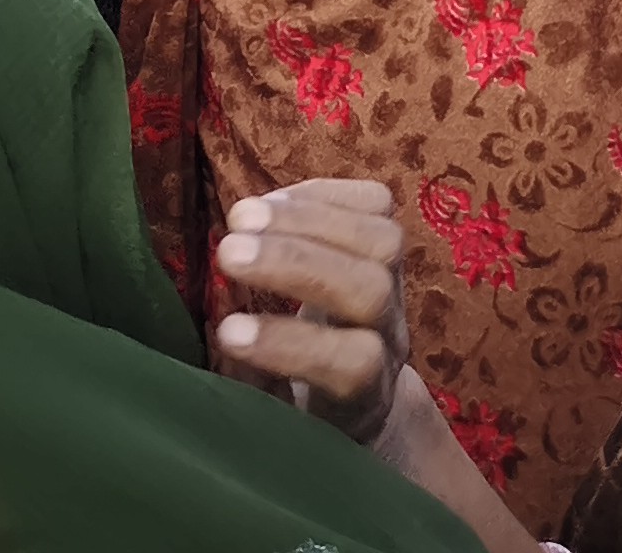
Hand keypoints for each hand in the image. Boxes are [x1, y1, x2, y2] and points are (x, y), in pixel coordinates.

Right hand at [214, 179, 406, 446]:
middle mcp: (391, 337)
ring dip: (306, 219)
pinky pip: (378, 205)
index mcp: (363, 396)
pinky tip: (271, 201)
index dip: (291, 344)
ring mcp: (398, 288)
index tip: (226, 333)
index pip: (351, 363)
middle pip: (369, 290)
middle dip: (297, 263)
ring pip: (381, 240)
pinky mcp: (390, 249)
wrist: (363, 398)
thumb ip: (253, 394)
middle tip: (227, 252)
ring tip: (240, 216)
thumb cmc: (301, 417)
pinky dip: (323, 193)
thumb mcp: (275, 428)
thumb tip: (222, 338)